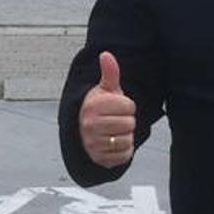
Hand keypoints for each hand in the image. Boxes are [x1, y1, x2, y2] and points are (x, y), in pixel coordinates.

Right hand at [78, 51, 136, 168]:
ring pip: (128, 139)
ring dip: (126, 135)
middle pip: (130, 123)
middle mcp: (90, 125)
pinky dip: (124, 150)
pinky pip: (125, 155)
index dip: (127, 105)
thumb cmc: (99, 108)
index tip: (117, 106)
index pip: (129, 106)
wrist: (83, 132)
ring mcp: (94, 143)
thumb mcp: (104, 90)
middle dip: (127, 121)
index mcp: (93, 106)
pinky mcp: (100, 159)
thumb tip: (106, 54)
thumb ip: (109, 73)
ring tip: (115, 131)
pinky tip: (114, 143)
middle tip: (116, 119)